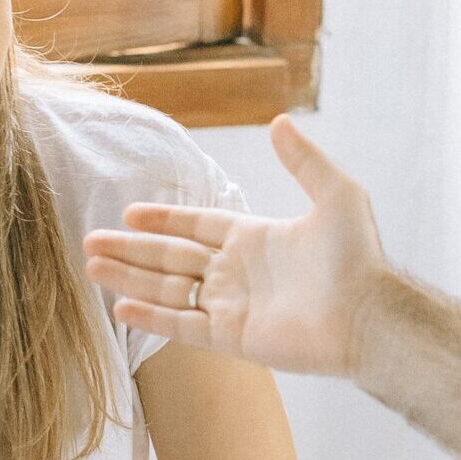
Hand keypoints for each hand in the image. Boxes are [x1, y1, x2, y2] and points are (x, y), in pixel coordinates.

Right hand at [84, 115, 391, 377]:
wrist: (369, 314)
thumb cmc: (359, 257)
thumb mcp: (336, 194)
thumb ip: (304, 161)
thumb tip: (279, 121)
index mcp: (255, 239)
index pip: (198, 226)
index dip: (164, 220)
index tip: (130, 213)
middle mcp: (238, 273)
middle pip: (173, 257)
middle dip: (132, 250)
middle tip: (90, 242)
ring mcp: (233, 306)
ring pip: (169, 289)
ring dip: (130, 278)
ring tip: (92, 267)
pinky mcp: (233, 338)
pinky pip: (183, 325)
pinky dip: (152, 316)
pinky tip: (121, 305)